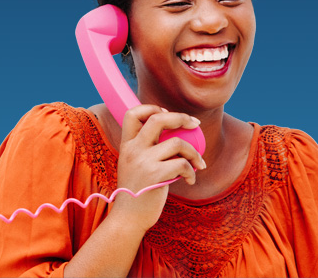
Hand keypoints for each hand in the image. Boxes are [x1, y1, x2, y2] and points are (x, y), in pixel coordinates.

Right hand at [110, 105, 205, 233]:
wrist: (128, 218)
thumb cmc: (137, 190)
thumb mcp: (134, 163)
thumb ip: (146, 147)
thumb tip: (175, 132)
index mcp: (127, 143)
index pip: (133, 113)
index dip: (151, 107)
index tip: (166, 113)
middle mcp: (133, 148)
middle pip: (158, 118)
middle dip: (181, 117)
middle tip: (194, 124)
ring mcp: (142, 161)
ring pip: (177, 142)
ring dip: (194, 152)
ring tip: (198, 163)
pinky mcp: (154, 175)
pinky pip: (182, 164)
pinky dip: (192, 171)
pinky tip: (190, 180)